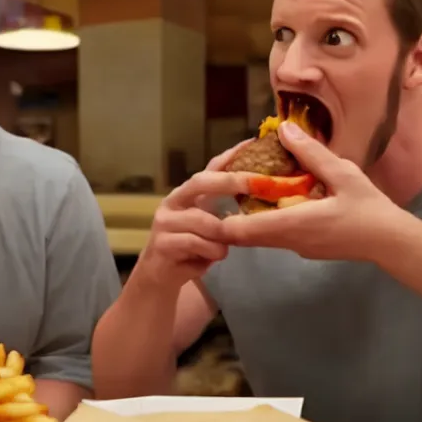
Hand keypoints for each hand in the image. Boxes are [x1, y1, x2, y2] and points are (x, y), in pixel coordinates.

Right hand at [132, 140, 253, 290]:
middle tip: (258, 184)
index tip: (253, 143)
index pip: (210, 168)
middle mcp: (174, 201)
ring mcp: (165, 221)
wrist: (160, 277)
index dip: (231, 156)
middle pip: (201, 182)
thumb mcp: (212, 228)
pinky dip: (211, 252)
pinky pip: (197, 243)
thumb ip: (227, 212)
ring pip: (204, 220)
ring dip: (222, 235)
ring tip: (224, 247)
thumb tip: (261, 199)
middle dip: (232, 181)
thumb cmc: (191, 250)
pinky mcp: (162, 243)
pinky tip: (211, 258)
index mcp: (188, 194)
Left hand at [220, 121, 408, 260]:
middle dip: (229, 216)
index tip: (216, 195)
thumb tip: (283, 129)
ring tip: (246, 189)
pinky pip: (275, 237)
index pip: (240, 230)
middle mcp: (288, 241)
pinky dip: (265, 222)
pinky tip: (274, 200)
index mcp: (292, 224)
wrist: (392, 242)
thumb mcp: (343, 173)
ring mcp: (296, 248)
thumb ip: (311, 153)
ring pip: (258, 238)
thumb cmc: (369, 207)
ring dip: (247, 217)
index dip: (220, 217)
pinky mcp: (305, 249)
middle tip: (225, 189)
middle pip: (243, 236)